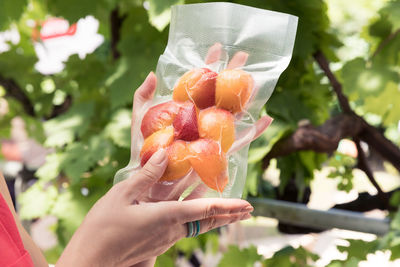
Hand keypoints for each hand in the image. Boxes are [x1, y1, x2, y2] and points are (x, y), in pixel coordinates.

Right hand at [57, 149, 252, 266]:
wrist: (90, 262)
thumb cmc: (102, 229)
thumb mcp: (122, 195)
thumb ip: (147, 175)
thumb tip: (167, 154)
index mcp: (167, 217)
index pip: (206, 210)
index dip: (229, 206)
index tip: (248, 204)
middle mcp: (172, 230)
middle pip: (208, 222)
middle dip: (230, 215)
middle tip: (248, 209)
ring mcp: (165, 239)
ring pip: (197, 225)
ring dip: (215, 216)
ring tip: (229, 210)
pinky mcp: (157, 243)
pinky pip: (183, 227)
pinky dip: (196, 217)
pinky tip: (193, 209)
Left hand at [130, 44, 272, 200]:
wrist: (150, 180)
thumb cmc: (143, 152)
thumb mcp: (138, 121)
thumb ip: (142, 98)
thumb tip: (152, 73)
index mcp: (185, 110)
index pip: (199, 83)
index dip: (208, 66)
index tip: (217, 48)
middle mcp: (201, 120)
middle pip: (219, 94)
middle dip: (231, 75)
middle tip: (243, 56)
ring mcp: (211, 135)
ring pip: (232, 113)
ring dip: (246, 97)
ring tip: (257, 81)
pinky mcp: (217, 152)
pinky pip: (238, 142)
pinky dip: (254, 131)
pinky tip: (266, 119)